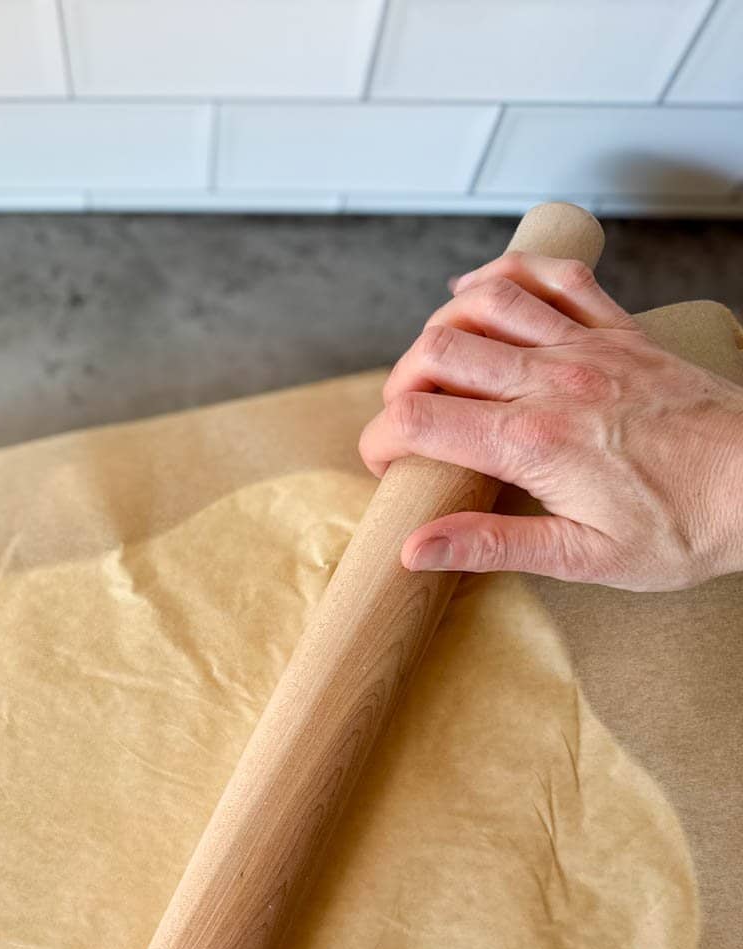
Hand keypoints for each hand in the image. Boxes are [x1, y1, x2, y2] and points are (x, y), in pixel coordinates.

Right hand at [359, 251, 742, 590]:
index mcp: (534, 443)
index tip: (383, 464)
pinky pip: (552, 279)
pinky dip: (505, 276)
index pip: (419, 422)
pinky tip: (479, 293)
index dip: (379, 440)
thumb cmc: (682, 529)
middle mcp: (553, 381)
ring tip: (431, 366)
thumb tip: (416, 547)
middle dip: (398, 385)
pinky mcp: (619, 331)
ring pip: (485, 305)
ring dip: (440, 328)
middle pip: (437, 352)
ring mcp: (587, 347)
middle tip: (403, 422)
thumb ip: (492, 545)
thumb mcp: (582, 559)